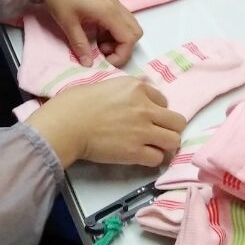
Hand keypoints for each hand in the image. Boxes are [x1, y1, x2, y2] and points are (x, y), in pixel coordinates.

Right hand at [28, 76, 185, 167]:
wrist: (66, 124)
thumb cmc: (76, 103)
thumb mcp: (106, 85)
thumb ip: (126, 90)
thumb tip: (136, 93)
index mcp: (137, 88)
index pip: (163, 99)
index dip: (156, 110)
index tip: (147, 117)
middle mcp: (145, 107)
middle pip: (177, 121)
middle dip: (169, 128)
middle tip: (157, 134)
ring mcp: (143, 130)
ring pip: (174, 140)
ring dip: (164, 145)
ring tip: (152, 147)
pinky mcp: (135, 151)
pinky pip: (158, 158)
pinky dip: (151, 159)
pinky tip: (140, 156)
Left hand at [35, 0, 141, 65]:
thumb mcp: (67, 22)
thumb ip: (79, 44)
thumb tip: (88, 64)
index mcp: (109, 12)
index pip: (130, 39)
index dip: (121, 55)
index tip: (103, 61)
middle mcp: (116, 5)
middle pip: (135, 31)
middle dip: (123, 47)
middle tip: (102, 52)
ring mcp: (112, 0)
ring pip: (128, 24)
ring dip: (118, 38)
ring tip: (96, 43)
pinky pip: (119, 17)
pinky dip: (113, 29)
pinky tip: (94, 31)